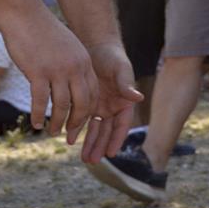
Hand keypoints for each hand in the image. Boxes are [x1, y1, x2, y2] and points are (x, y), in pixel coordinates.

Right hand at [0, 12, 98, 137]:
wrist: (26, 15)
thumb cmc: (44, 32)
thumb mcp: (67, 48)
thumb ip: (73, 65)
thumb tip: (72, 82)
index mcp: (85, 62)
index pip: (93, 93)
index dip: (88, 111)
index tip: (81, 122)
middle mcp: (75, 68)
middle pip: (83, 103)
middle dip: (77, 122)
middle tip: (70, 134)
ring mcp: (58, 70)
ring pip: (63, 105)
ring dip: (58, 122)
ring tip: (52, 132)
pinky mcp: (38, 72)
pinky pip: (41, 101)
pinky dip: (39, 114)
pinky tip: (36, 123)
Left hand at [80, 42, 142, 163]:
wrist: (96, 47)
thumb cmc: (112, 57)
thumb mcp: (120, 69)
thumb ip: (126, 84)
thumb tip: (138, 97)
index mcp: (125, 102)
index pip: (121, 125)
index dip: (116, 139)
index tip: (110, 153)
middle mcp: (113, 107)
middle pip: (107, 131)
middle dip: (100, 146)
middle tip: (92, 161)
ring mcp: (100, 106)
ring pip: (95, 129)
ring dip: (89, 143)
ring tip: (84, 158)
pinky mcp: (86, 102)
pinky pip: (82, 119)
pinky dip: (77, 129)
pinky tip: (70, 140)